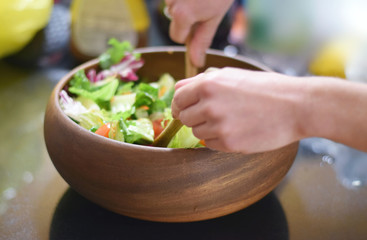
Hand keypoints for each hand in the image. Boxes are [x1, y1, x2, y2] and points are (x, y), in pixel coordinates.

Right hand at [165, 0, 233, 66]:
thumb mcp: (214, 18)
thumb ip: (202, 40)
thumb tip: (195, 62)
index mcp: (181, 15)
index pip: (177, 37)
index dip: (189, 33)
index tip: (200, 22)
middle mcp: (170, 3)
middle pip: (173, 20)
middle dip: (185, 16)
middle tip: (202, 4)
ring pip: (173, 5)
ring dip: (184, 1)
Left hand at [171, 68, 305, 153]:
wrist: (296, 106)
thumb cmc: (267, 88)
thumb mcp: (232, 75)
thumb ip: (202, 81)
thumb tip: (178, 90)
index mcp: (208, 84)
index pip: (177, 98)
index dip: (179, 104)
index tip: (184, 108)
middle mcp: (209, 105)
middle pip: (183, 117)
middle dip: (193, 116)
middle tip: (212, 113)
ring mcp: (219, 126)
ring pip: (196, 132)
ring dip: (207, 128)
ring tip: (229, 120)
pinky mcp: (229, 144)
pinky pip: (210, 144)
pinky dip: (218, 139)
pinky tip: (236, 130)